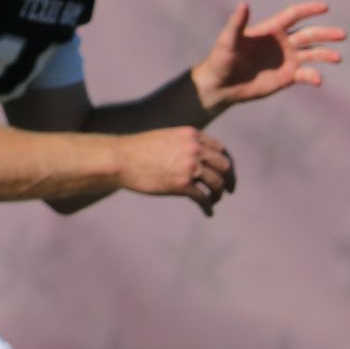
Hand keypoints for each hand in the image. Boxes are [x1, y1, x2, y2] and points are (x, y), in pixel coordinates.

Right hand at [117, 127, 236, 215]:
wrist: (119, 159)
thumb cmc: (136, 150)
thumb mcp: (165, 137)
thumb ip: (183, 144)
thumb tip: (194, 158)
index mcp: (192, 135)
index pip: (221, 150)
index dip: (226, 163)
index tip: (225, 172)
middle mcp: (195, 149)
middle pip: (225, 166)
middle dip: (230, 179)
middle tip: (229, 189)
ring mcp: (190, 167)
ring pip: (218, 183)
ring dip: (219, 194)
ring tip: (215, 201)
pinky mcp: (182, 184)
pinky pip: (204, 198)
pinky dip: (208, 207)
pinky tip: (208, 213)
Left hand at [190, 1, 345, 114]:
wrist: (221, 85)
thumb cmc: (221, 59)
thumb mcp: (227, 40)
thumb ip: (237, 23)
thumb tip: (244, 4)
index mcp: (271, 29)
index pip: (294, 15)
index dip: (309, 10)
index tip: (325, 7)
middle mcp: (283, 42)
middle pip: (309, 34)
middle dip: (326, 34)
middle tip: (343, 34)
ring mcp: (288, 59)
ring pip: (313, 54)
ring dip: (326, 54)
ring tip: (337, 58)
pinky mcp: (289, 76)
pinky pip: (306, 74)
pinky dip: (314, 77)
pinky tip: (317, 80)